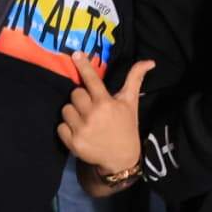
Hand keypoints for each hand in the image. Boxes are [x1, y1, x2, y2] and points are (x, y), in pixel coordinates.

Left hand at [58, 53, 153, 173]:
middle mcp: (93, 115)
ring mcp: (82, 130)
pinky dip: (67, 128)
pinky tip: (79, 131)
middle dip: (81, 98)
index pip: (91, 79)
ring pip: (66, 109)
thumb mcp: (131, 103)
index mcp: (106, 103)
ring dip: (73, 113)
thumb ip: (135, 79)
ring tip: (85, 119)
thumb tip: (150, 61)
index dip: (83, 65)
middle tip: (90, 106)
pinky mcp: (73, 143)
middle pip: (75, 94)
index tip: (75, 54)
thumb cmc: (126, 126)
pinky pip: (61, 127)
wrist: (121, 158)